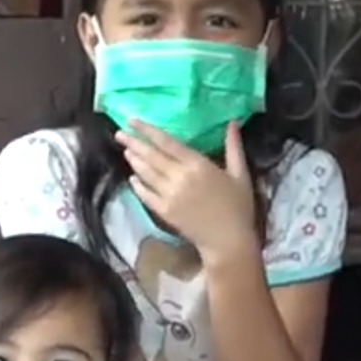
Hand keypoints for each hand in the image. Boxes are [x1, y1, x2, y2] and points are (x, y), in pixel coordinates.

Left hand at [115, 120, 256, 258]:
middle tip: (119, 133)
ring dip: (134, 161)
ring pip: (146, 173)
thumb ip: (233, 147)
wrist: (228, 240)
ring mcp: (169, 195)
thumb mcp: (240, 173)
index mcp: (198, 164)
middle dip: (134, 142)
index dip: (148, 130)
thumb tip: (232, 121)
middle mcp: (180, 177)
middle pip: (151, 156)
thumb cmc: (238, 206)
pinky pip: (146, 195)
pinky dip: (137, 185)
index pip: (167, 142)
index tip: (133, 120)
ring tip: (126, 150)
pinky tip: (132, 178)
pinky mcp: (164, 212)